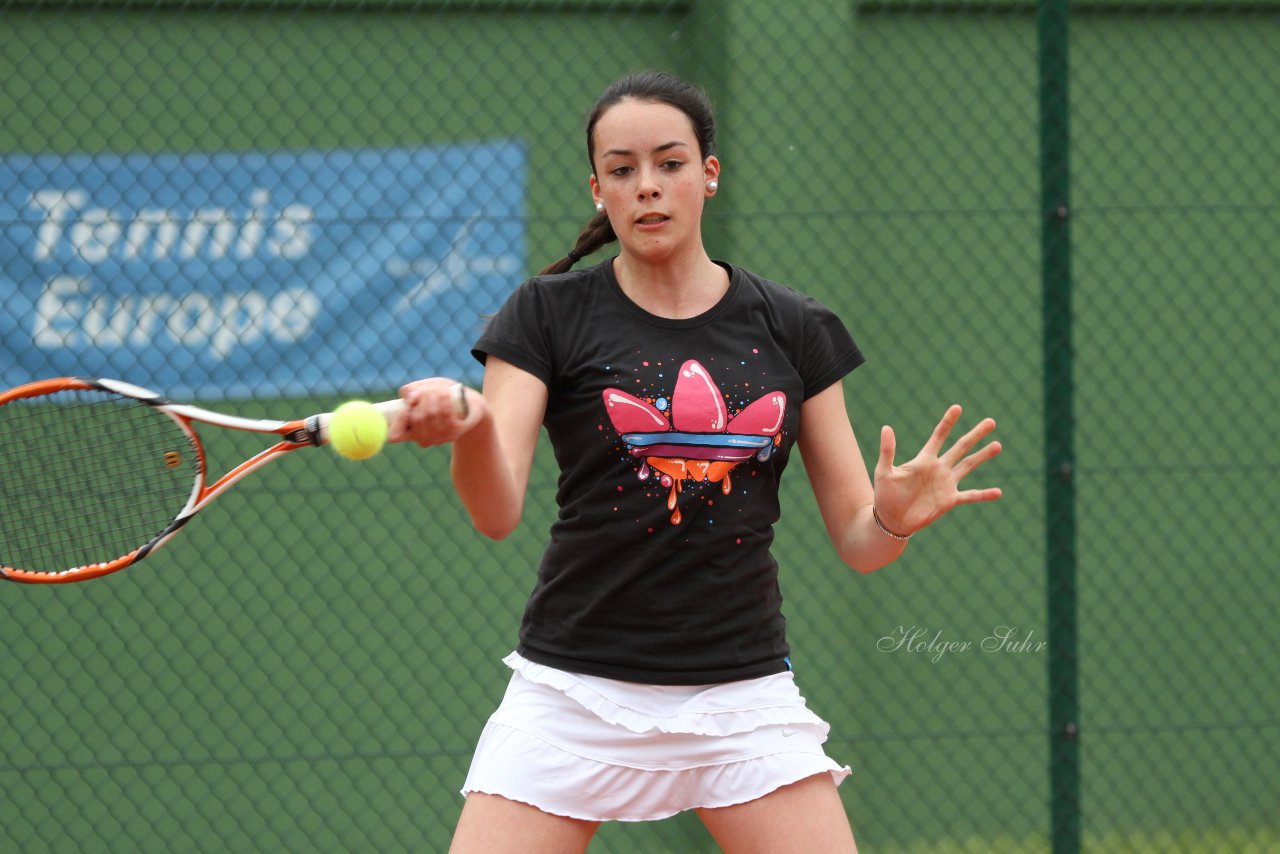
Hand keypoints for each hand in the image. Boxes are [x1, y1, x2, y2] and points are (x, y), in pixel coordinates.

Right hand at [388, 378, 483, 446]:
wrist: (467, 403)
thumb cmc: (439, 395)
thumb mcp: (423, 388)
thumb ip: (411, 390)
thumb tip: (412, 398)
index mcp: (408, 431)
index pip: (394, 435)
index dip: (397, 421)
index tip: (407, 404)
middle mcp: (422, 439)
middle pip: (415, 419)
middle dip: (421, 400)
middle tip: (427, 390)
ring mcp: (439, 438)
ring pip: (430, 416)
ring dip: (433, 398)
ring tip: (438, 390)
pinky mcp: (454, 433)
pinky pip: (446, 418)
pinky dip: (445, 403)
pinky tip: (446, 394)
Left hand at [873, 404, 1001, 536]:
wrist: (891, 520)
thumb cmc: (885, 495)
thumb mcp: (884, 471)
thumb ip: (888, 450)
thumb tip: (886, 427)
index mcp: (924, 460)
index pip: (939, 436)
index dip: (948, 422)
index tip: (958, 407)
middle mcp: (938, 468)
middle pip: (961, 447)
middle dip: (976, 434)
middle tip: (991, 421)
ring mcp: (946, 484)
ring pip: (969, 466)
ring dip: (983, 456)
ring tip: (998, 444)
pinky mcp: (949, 500)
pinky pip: (970, 495)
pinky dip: (983, 494)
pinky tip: (998, 492)